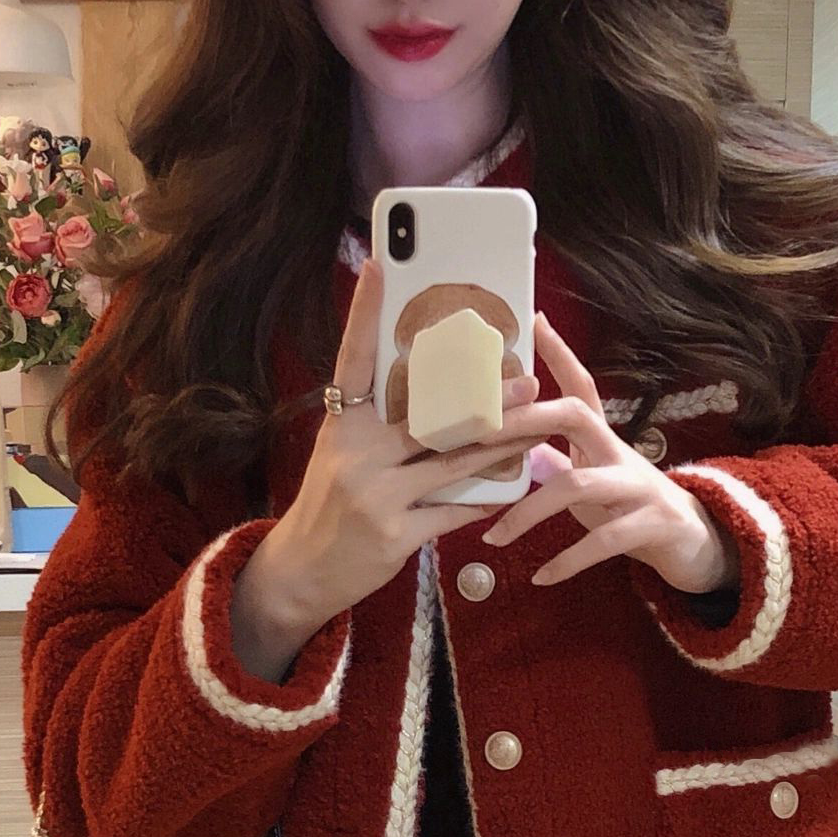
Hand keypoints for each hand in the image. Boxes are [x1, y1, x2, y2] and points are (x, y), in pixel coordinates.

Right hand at [233, 258, 541, 680]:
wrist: (301, 572)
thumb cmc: (329, 507)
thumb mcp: (341, 456)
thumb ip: (378, 426)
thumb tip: (435, 393)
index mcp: (340, 425)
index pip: (353, 360)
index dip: (365, 313)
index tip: (380, 265)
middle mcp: (355, 453)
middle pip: (428, 414)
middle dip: (482, 397)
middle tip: (525, 376)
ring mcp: (375, 495)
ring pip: (452, 461)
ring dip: (500, 444)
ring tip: (536, 426)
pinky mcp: (394, 534)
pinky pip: (451, 510)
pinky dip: (483, 500)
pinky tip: (512, 489)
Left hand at [478, 311, 739, 593]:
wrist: (695, 546)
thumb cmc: (633, 512)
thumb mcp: (592, 486)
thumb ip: (560, 468)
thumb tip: (522, 455)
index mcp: (604, 440)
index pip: (581, 386)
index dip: (558, 354)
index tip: (533, 320)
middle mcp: (621, 453)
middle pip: (575, 416)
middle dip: (526, 420)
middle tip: (478, 435)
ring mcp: (638, 487)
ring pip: (578, 485)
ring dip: (530, 512)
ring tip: (495, 538)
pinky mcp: (651, 525)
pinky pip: (603, 540)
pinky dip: (568, 561)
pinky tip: (542, 578)